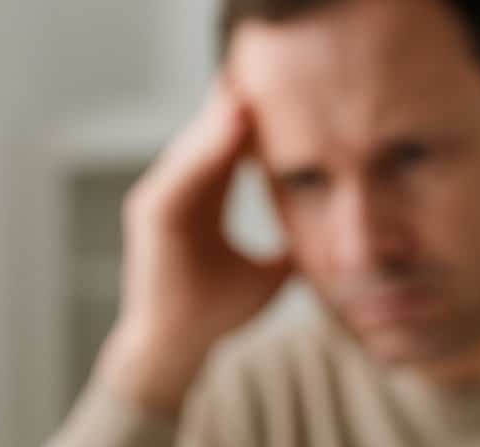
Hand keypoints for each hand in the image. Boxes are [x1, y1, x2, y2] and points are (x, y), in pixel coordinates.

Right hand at [97, 80, 293, 416]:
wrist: (178, 351)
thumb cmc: (214, 315)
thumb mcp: (266, 276)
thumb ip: (287, 250)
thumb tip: (327, 244)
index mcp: (203, 200)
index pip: (232, 145)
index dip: (260, 118)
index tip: (294, 87)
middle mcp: (179, 191)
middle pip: (213, 133)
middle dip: (241, 100)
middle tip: (271, 63)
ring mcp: (161, 200)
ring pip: (200, 145)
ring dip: (227, 114)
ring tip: (255, 81)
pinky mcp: (152, 215)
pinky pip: (184, 171)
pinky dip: (208, 147)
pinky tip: (234, 122)